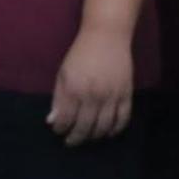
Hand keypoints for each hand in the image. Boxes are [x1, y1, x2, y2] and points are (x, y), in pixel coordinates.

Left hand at [49, 29, 133, 145]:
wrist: (106, 36)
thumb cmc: (81, 54)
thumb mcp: (63, 74)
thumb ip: (58, 98)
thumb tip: (53, 121)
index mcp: (74, 90)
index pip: (66, 120)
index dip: (61, 129)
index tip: (59, 131)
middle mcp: (93, 96)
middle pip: (84, 128)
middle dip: (76, 138)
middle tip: (71, 142)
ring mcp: (111, 96)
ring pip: (104, 127)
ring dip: (95, 136)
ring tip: (88, 137)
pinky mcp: (126, 94)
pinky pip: (123, 119)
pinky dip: (116, 129)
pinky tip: (109, 133)